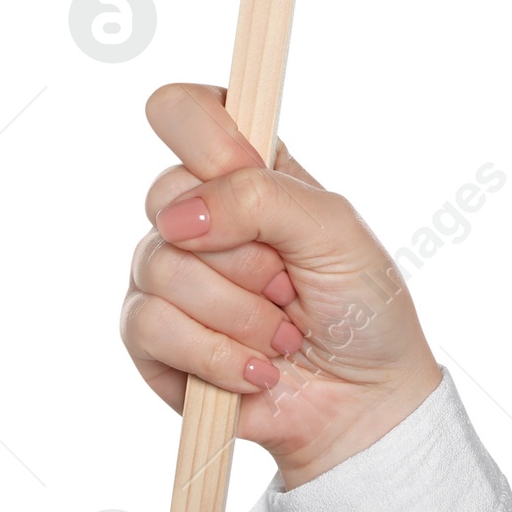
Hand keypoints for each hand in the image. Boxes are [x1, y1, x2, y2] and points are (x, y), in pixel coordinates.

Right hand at [122, 82, 440, 487]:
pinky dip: (216, 354)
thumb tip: (179, 214)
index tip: (243, 170)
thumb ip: (260, 197)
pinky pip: (149, 326)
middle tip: (287, 280)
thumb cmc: (359, 304)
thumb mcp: (334, 228)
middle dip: (243, 251)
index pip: (184, 110)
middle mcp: (197, 214)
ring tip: (280, 333)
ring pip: (160, 265)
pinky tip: (254, 369)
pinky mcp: (152, 339)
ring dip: (239, 313)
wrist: (362, 401)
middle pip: (165, 192)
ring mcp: (168, 274)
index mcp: (242, 170)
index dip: (204, 136)